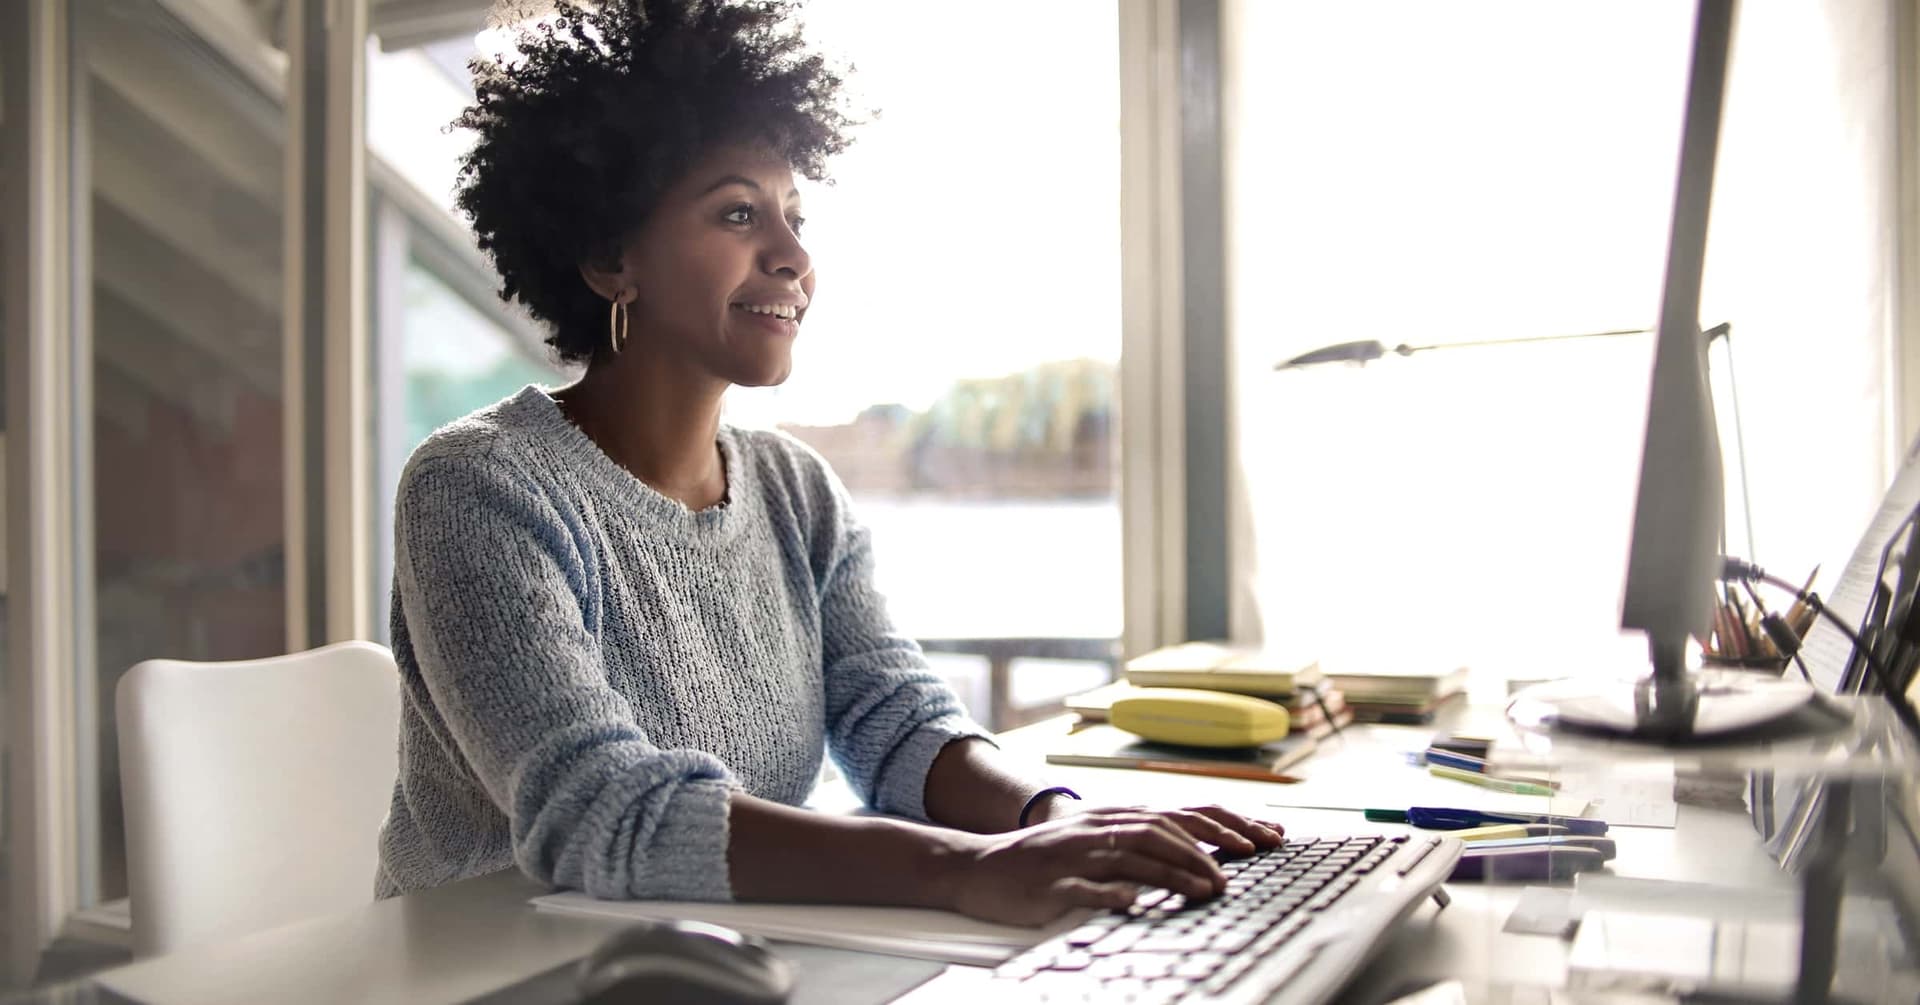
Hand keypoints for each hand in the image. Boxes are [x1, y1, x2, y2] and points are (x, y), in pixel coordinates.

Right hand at [936, 805, 1285, 926]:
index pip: (1180, 815)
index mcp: (1115, 819)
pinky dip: (1111, 893)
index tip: (1264, 840)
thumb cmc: (1045, 860)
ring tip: (1204, 888)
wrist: (981, 866)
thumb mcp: (1097, 844)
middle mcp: (1100, 828)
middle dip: (1204, 850)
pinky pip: (1085, 887)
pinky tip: (1133, 903)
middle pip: (1160, 830)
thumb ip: (1140, 845)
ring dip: (1172, 871)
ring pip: (1131, 855)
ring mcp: (1076, 854)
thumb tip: (1197, 854)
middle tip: (1236, 874)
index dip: (1224, 825)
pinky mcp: (1053, 881)